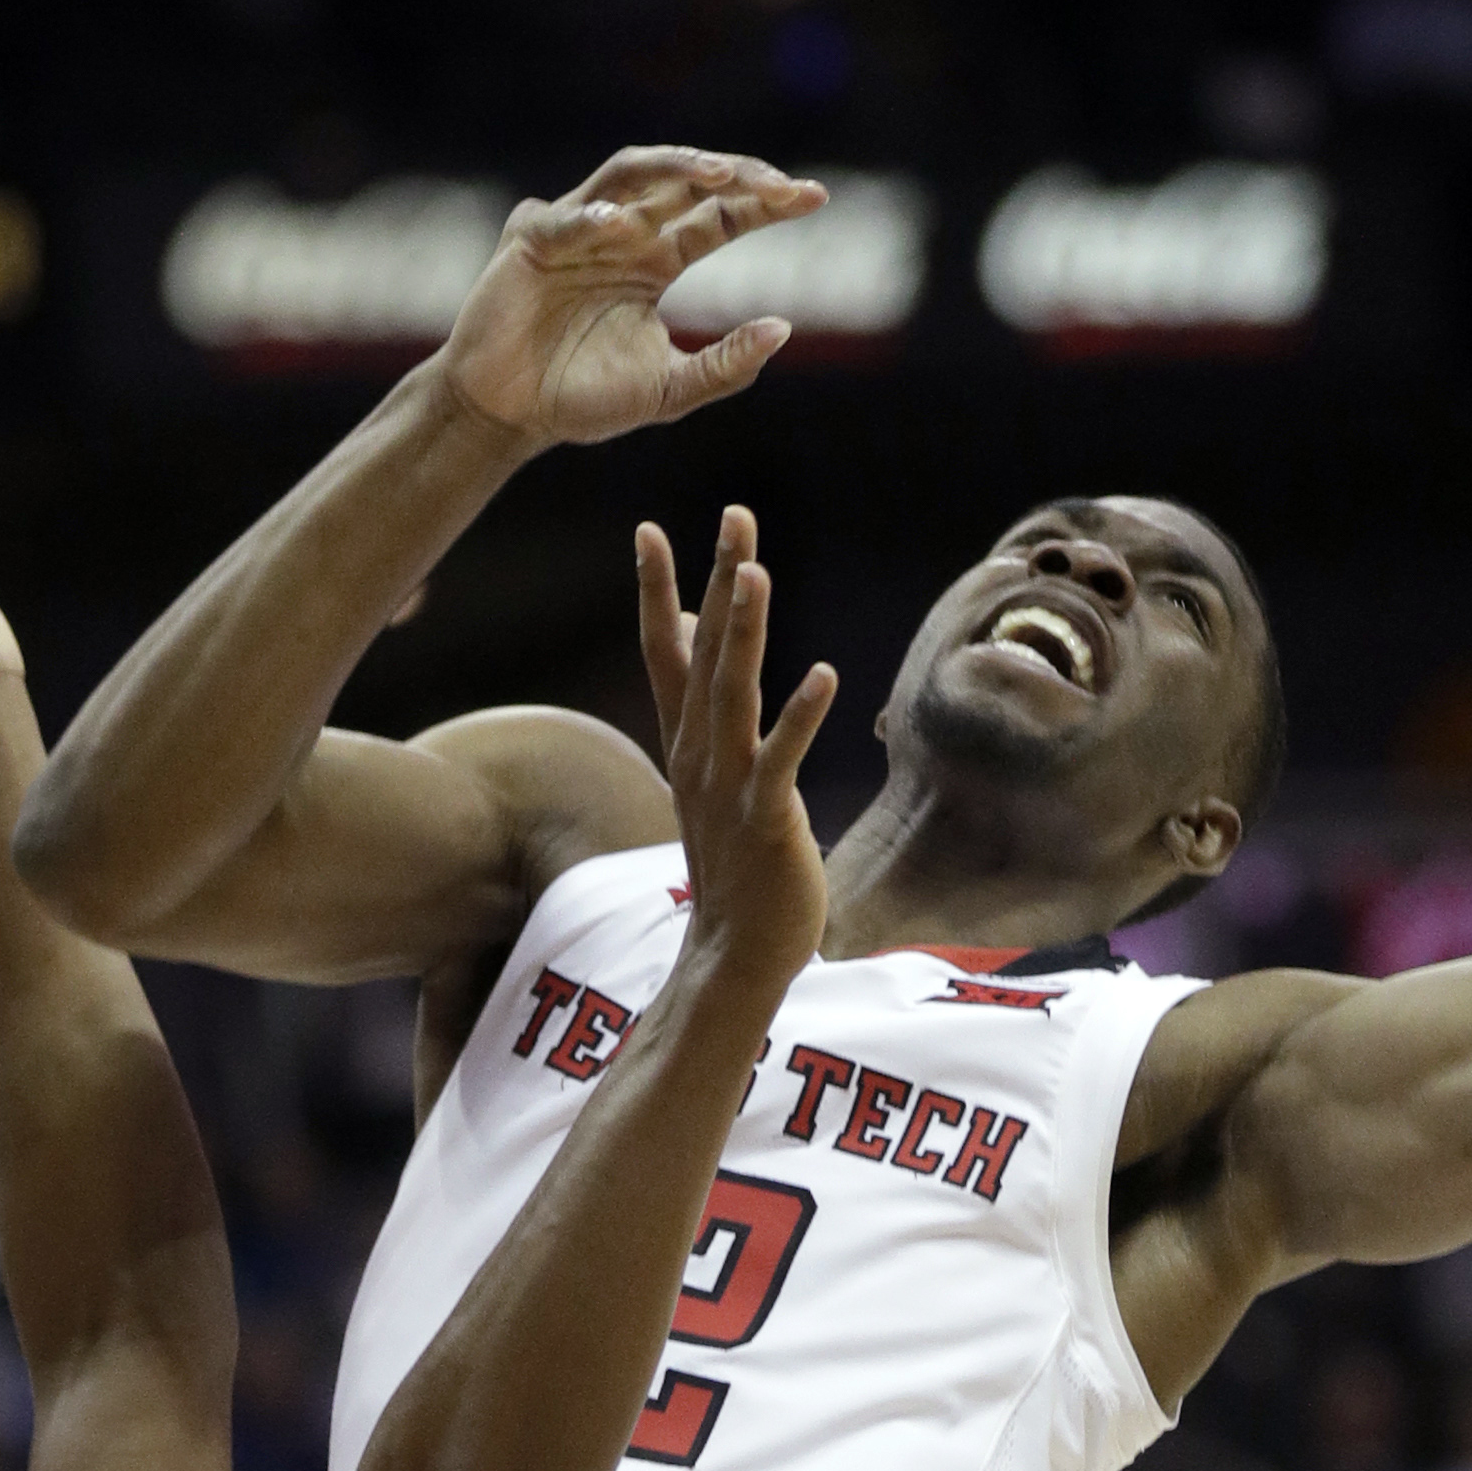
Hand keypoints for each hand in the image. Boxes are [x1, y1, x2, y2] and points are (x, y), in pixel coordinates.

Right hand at [440, 146, 826, 449]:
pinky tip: (622, 227)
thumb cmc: (582, 399)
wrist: (511, 417)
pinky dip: (591, 219)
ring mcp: (578, 229)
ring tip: (719, 174)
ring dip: (676, 167)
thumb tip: (784, 328)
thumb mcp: (669, 391)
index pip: (721, 218)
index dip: (766, 204)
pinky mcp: (531, 242)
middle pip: (687, 183)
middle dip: (736, 176)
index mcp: (657, 261)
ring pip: (632, 174)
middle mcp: (624, 234)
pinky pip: (566, 220)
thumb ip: (724, 366)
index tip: (816, 199)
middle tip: (781, 185)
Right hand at [638, 509, 834, 984]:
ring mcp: (729, 786)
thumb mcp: (712, 782)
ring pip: (733, 693)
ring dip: (744, 630)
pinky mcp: (766, 820)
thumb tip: (697, 658)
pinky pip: (781, 760)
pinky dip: (800, 717)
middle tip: (734, 515)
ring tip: (755, 571)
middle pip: (704, 653)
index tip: (647, 528)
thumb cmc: (736, 868)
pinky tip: (824, 674)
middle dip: (717, 581)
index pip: (665, 653)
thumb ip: (705, 718)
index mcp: (688, 744)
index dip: (656, 591)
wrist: (734, 955)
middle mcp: (700, 755)